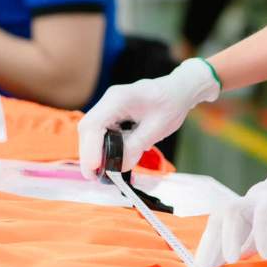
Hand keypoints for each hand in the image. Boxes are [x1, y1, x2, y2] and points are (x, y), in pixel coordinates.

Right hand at [77, 58, 219, 177]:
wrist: (178, 90)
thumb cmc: (171, 104)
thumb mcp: (157, 128)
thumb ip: (136, 146)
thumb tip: (119, 166)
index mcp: (119, 99)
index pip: (94, 124)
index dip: (90, 148)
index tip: (94, 168)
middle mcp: (109, 100)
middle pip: (88, 128)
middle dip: (88, 153)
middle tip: (94, 176)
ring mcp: (109, 105)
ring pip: (92, 130)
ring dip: (93, 150)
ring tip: (101, 171)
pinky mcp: (112, 112)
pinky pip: (100, 130)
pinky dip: (101, 145)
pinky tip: (109, 158)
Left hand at [193, 127, 266, 266]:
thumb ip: (254, 237)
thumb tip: (240, 256)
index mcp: (243, 208)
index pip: (218, 224)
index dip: (208, 244)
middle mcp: (247, 200)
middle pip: (220, 217)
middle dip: (211, 243)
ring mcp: (261, 197)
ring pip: (235, 212)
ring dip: (229, 237)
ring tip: (229, 260)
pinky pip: (265, 215)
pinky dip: (263, 234)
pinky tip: (266, 254)